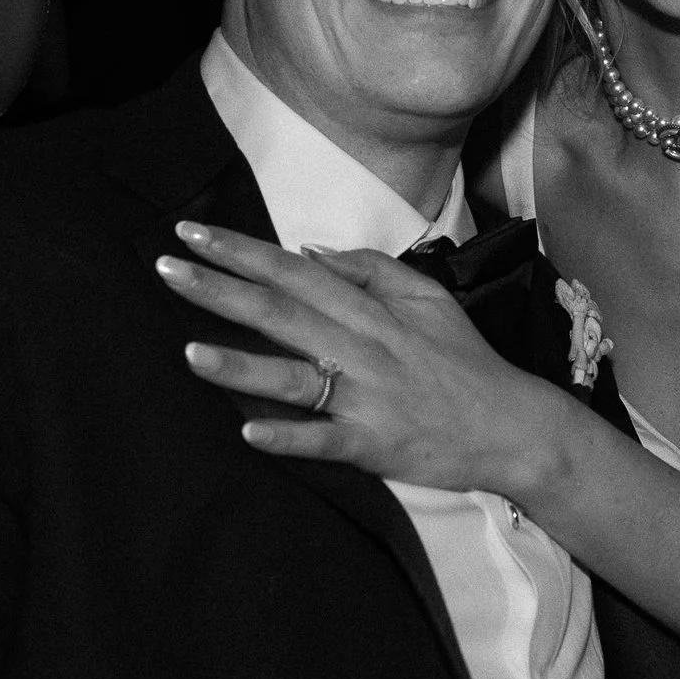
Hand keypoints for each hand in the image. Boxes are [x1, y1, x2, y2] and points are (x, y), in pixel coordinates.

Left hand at [156, 221, 578, 496]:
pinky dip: (290, 437)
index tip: (193, 233)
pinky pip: (325, 441)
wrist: (513, 426)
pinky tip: (249, 431)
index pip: (296, 272)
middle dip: (223, 290)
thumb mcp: (427, 297)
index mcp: (373, 310)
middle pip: (283, 314)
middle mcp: (364, 348)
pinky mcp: (374, 446)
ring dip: (243, 366)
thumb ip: (370, 269)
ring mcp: (367, 399)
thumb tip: (310, 251)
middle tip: (167, 268)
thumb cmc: (465, 360)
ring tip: (189, 352)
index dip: (243, 251)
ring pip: (298, 378)